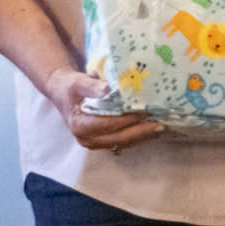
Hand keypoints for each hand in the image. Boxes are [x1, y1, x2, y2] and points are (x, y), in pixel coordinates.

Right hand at [44, 69, 164, 152]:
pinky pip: (121, 142)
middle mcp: (86, 138)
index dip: (128, 119)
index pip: (109, 124)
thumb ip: (93, 86)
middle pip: (118, 137)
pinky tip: (151, 130)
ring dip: (142, 136)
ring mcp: (93, 142)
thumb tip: (109, 88)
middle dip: (141, 132)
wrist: (62, 92)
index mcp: (80, 125)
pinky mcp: (101, 141)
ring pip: (122, 142)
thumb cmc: (70, 86)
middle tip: (161, 124)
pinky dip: (137, 136)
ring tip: (161, 128)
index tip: (146, 112)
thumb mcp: (78, 82)